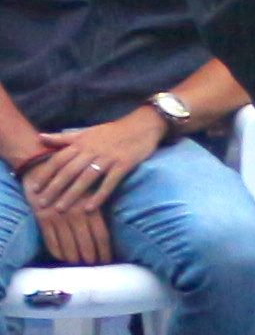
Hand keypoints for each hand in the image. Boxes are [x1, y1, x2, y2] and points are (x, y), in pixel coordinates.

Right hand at [24, 165, 110, 265]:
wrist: (41, 164)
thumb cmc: (70, 177)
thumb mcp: (88, 188)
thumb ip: (96, 207)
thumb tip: (104, 232)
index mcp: (90, 206)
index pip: (101, 236)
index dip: (105, 252)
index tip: (107, 262)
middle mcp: (75, 213)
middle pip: (86, 245)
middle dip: (90, 259)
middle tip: (93, 267)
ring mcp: (58, 217)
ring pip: (68, 247)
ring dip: (74, 259)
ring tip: (78, 265)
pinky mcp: (43, 218)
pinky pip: (51, 243)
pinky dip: (58, 253)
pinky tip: (62, 258)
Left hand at [27, 108, 164, 212]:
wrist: (141, 126)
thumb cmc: (111, 132)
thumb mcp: (86, 132)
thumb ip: (63, 138)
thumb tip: (40, 136)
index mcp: (81, 142)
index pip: (59, 159)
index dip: (46, 173)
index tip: (34, 188)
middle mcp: (92, 150)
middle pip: (69, 171)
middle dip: (54, 188)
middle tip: (42, 204)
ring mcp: (108, 158)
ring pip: (86, 178)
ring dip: (72, 194)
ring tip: (60, 209)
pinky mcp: (123, 165)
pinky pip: (109, 182)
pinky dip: (99, 195)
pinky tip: (89, 208)